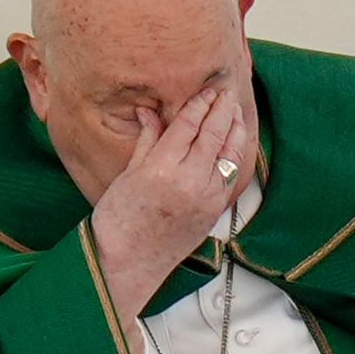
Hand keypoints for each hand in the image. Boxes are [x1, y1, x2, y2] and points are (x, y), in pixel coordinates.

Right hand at [91, 87, 247, 322]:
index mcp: (162, 168)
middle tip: (225, 92)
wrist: (127, 263)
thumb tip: (149, 111)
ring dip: (235, 128)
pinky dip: (234, 155)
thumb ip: (147, 140)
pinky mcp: (214, 212)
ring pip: (229, 153)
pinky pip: (230, 175)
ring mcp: (205, 198)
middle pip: (214, 133)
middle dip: (222, 109)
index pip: (189, 124)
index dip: (199, 103)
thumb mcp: (128, 174)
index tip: (205, 91)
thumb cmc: (119, 223)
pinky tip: (233, 143)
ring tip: (234, 111)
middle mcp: (188, 181)